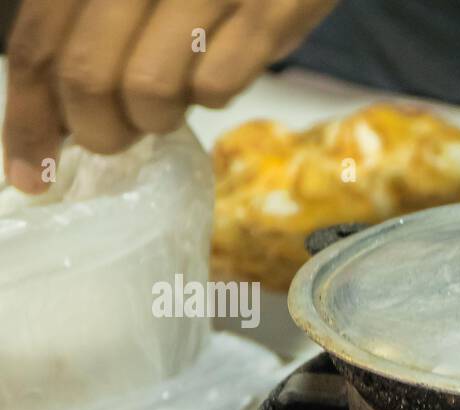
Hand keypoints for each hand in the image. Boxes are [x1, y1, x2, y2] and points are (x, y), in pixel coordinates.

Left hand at [3, 0, 337, 192]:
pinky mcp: (262, 9)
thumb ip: (86, 36)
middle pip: (85, 77)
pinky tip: (221, 73)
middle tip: (121, 137)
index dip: (28, 118)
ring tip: (176, 102)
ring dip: (159, 118)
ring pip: (148, 89)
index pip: (38, 47)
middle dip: (100, 130)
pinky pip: (215, 86)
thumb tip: (54, 122)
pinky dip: (214, 97)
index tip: (32, 175)